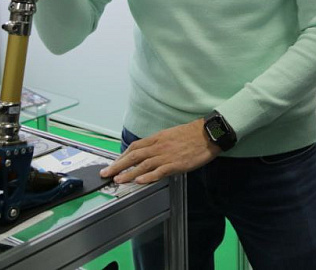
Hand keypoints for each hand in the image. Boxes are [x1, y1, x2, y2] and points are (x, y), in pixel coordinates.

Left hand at [99, 120, 219, 184]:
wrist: (208, 134)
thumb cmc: (192, 134)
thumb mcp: (172, 134)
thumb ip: (159, 143)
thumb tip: (149, 151)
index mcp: (158, 138)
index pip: (135, 147)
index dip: (122, 156)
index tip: (114, 163)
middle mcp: (159, 146)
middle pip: (134, 155)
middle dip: (118, 165)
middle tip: (106, 173)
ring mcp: (167, 155)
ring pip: (143, 165)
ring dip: (129, 173)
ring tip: (118, 180)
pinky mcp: (176, 164)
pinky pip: (160, 171)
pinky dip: (149, 177)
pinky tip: (140, 182)